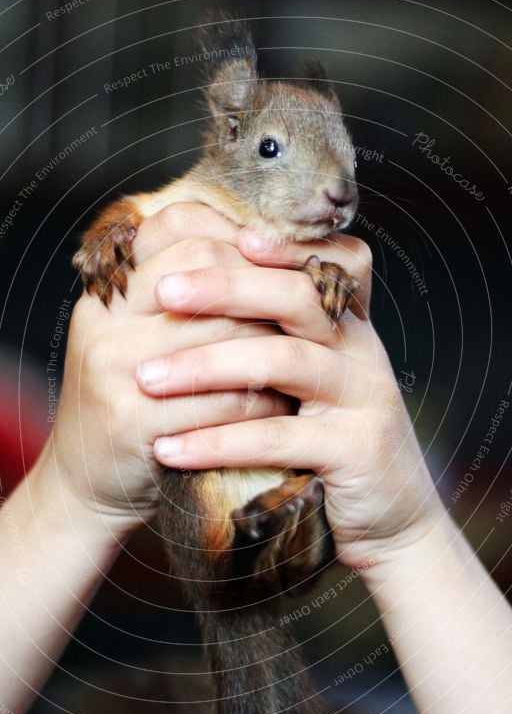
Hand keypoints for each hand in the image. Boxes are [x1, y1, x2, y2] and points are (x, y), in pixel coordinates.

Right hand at [42, 205, 289, 533]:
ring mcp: (113, 368)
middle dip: (263, 288)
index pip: (177, 228)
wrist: (85, 485)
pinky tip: (283, 406)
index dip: (236, 234)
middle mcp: (103, 320)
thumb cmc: (130, 407)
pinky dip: (264, 403)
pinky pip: (224, 401)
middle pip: (204, 268)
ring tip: (305, 356)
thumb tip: (258, 251)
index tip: (281, 260)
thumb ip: (181, 302)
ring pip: (224, 335)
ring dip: (274, 346)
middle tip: (304, 306)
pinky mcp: (133, 421)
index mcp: (109, 293)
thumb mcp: (138, 343)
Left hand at [138, 214, 445, 570]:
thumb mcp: (311, 386)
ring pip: (285, 359)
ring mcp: (364, 396)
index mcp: (346, 326)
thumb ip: (275, 344)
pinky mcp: (357, 448)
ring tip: (146, 378)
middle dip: (225, 287)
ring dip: (208, 365)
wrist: (394, 517)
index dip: (277, 244)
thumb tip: (195, 304)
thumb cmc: (332, 445)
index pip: (323, 261)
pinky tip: (170, 449)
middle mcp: (360, 349)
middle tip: (162, 291)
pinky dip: (220, 441)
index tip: (212, 239)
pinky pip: (280, 437)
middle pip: (297, 295)